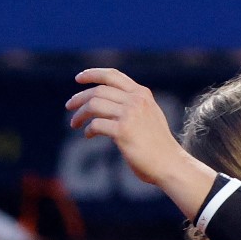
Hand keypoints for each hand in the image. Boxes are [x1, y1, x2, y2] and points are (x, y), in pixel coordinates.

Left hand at [66, 68, 193, 195]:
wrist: (171, 165)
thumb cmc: (159, 146)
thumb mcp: (150, 117)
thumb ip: (134, 106)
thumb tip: (105, 103)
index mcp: (143, 95)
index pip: (113, 76)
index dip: (93, 74)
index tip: (78, 79)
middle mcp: (136, 100)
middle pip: (98, 90)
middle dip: (79, 98)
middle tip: (69, 106)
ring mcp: (130, 115)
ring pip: (93, 104)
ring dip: (80, 114)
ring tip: (74, 123)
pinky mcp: (123, 131)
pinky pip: (96, 125)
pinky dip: (88, 129)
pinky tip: (88, 135)